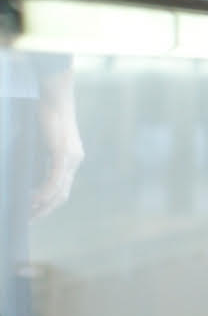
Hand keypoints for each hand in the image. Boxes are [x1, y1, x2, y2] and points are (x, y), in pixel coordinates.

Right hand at [32, 72, 82, 218]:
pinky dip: (45, 191)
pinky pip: (55, 178)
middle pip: (62, 194)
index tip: (35, 214)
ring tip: (29, 214)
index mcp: (70, 158)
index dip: (49, 204)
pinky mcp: (63, 152)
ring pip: (59, 189)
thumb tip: (25, 174)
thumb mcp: (40, 141)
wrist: (53, 94)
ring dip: (44, 205)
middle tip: (30, 221)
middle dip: (46, 210)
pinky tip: (35, 200)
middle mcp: (74, 160)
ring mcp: (71, 157)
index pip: (62, 188)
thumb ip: (38, 158)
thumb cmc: (43, 113)